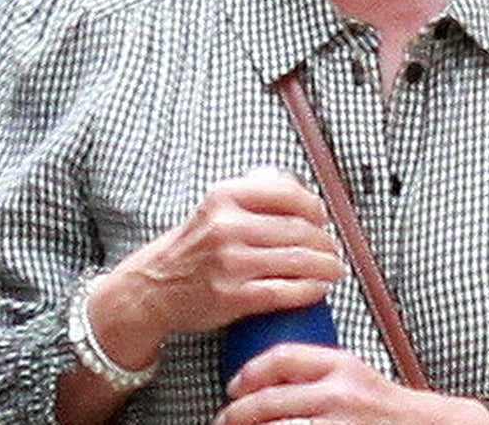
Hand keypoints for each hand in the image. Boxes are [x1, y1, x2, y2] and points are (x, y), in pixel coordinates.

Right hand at [86, 168, 341, 371]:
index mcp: (224, 197)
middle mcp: (227, 226)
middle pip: (299, 230)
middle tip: (331, 251)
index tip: (321, 218)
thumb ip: (251, 196)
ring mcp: (230, 262)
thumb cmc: (193, 248)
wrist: (156, 285)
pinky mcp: (233, 296)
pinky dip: (310, 290)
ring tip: (333, 269)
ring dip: (327, 267)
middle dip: (325, 243)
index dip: (314, 208)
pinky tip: (318, 288)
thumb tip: (301, 195)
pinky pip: (286, 291)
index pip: (287, 193)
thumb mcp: (214, 209)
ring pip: (298, 261)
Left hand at [218, 342, 488, 423]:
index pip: (281, 358)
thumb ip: (317, 371)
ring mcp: (340, 424)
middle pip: (270, 401)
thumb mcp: (353, 375)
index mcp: (340, 365)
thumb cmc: (387, 407)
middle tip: (224, 418)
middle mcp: (339, 394)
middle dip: (239, 412)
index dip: (249, 372)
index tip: (233, 385)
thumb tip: (268, 376)